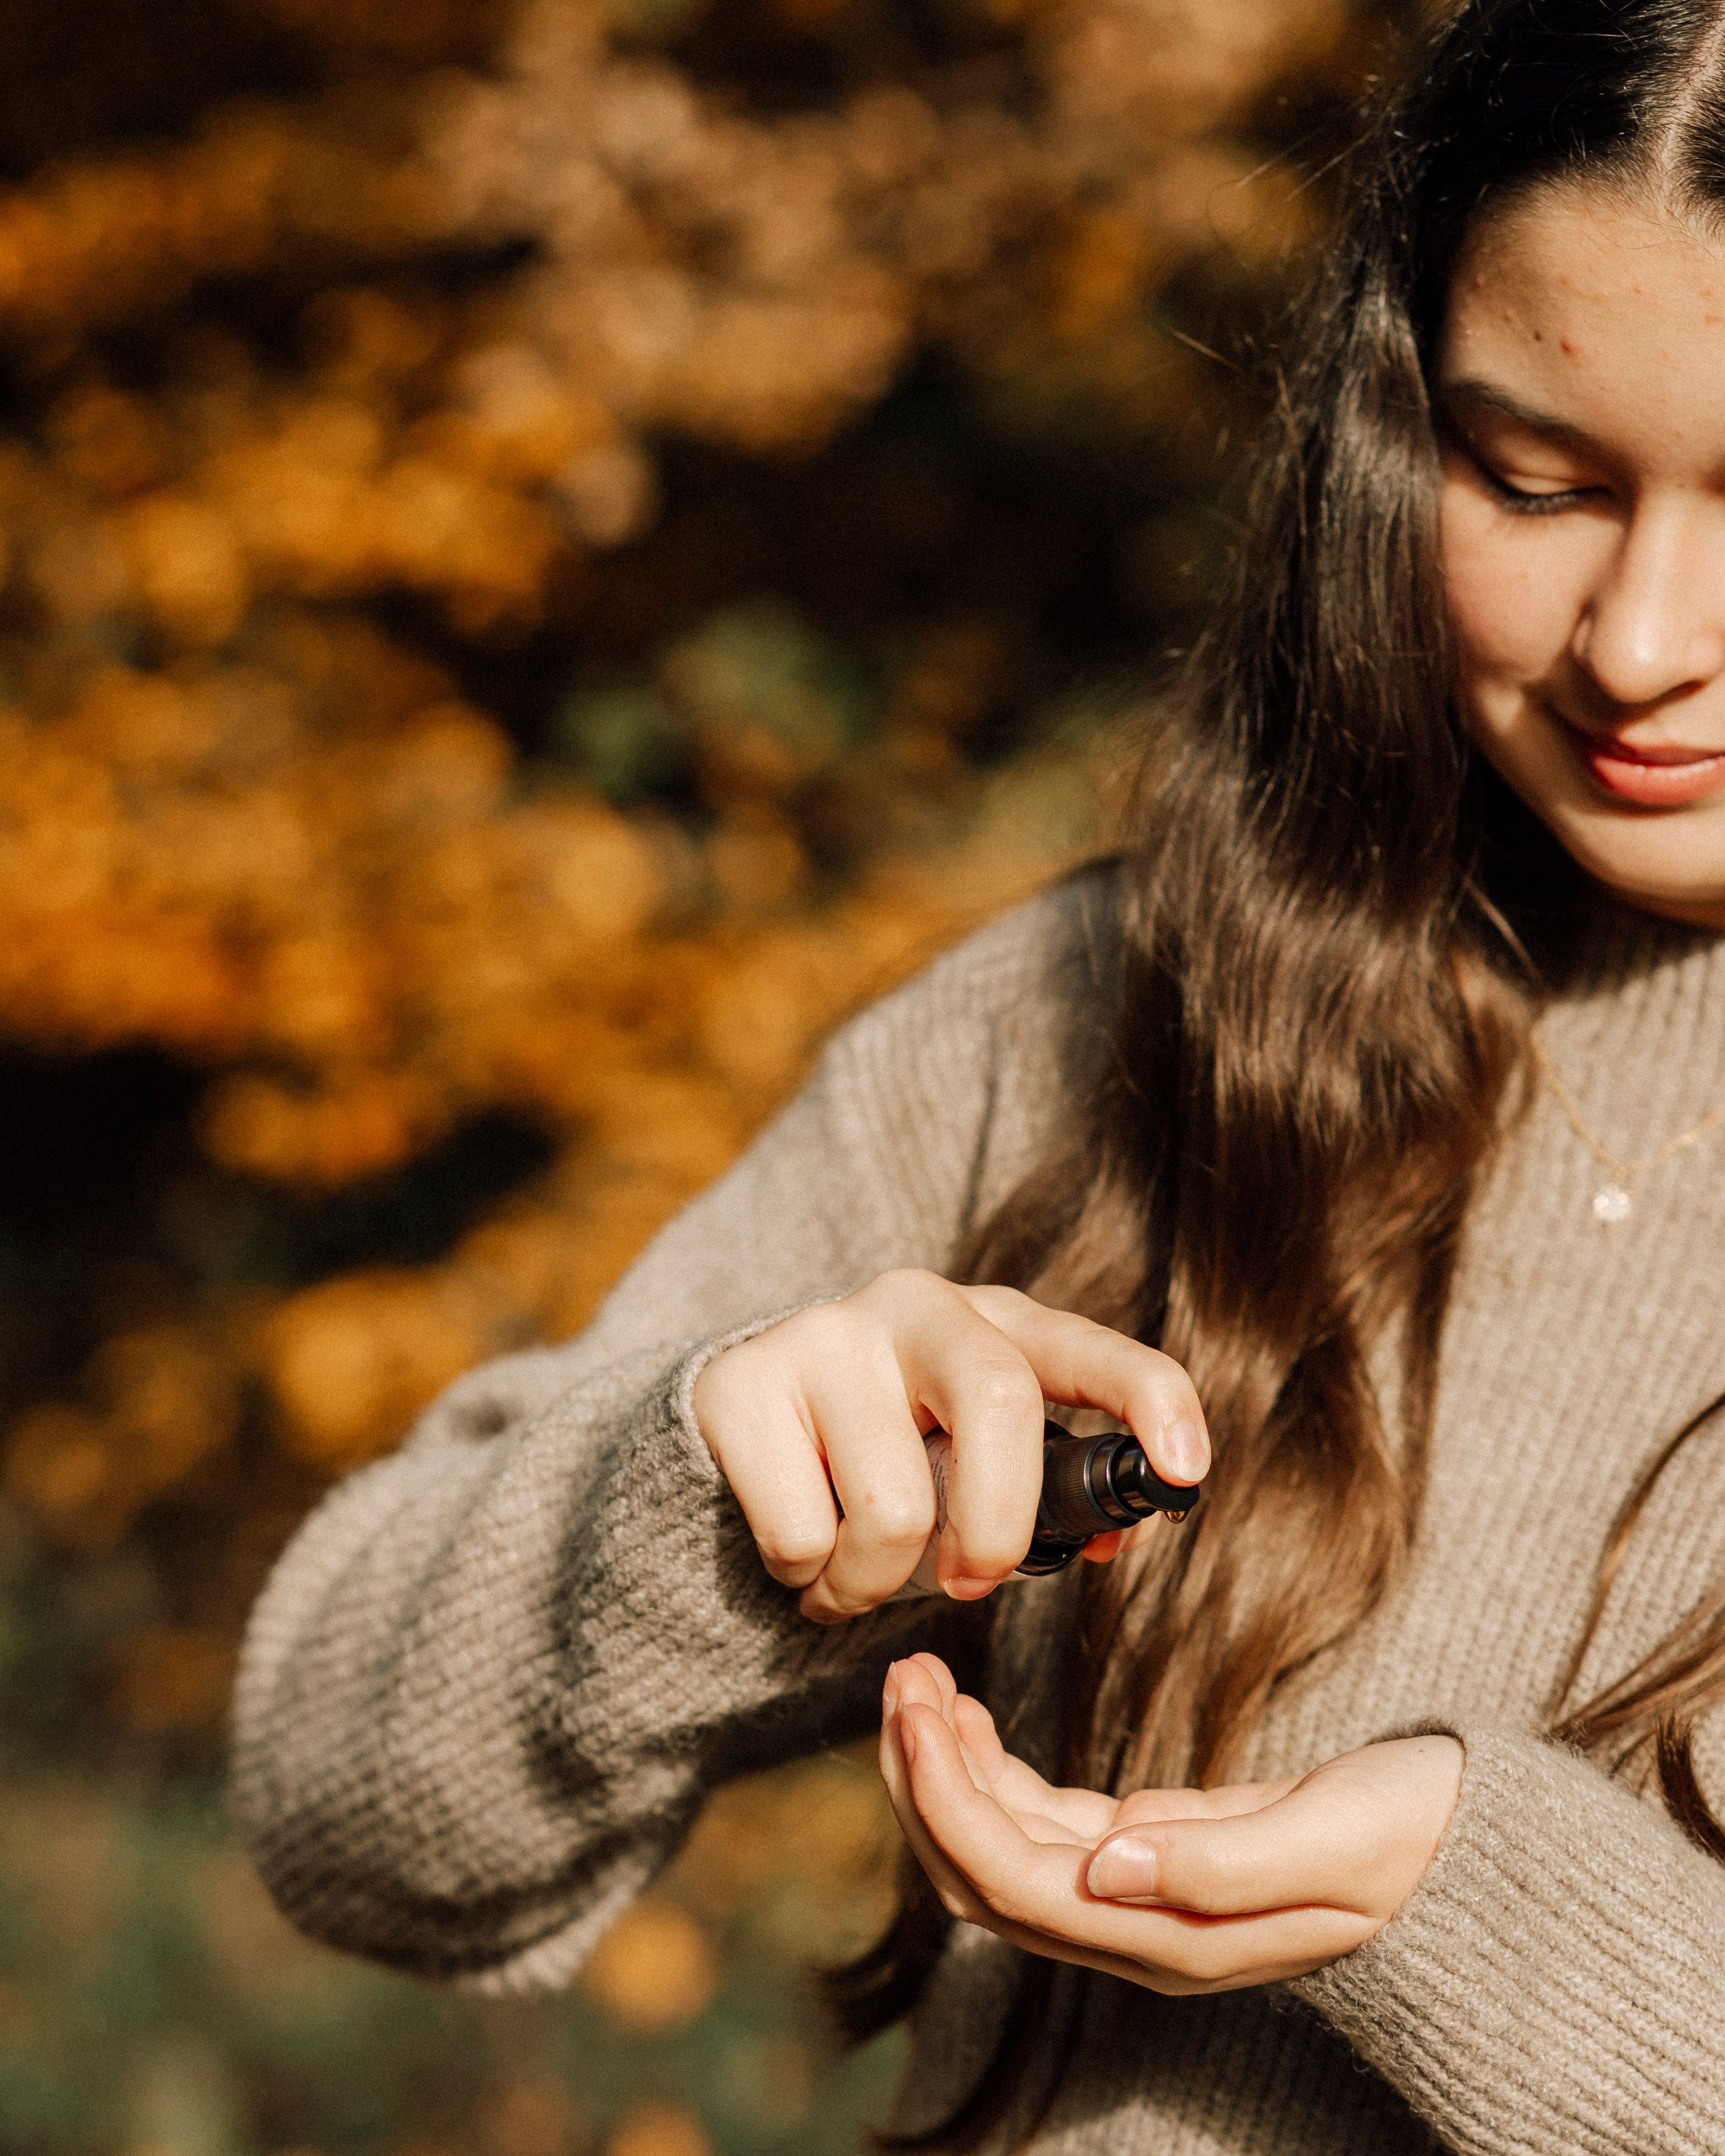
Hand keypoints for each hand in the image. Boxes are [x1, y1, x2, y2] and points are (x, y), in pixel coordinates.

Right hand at [692, 1269, 1208, 1623]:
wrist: (734, 1430)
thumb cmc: (886, 1455)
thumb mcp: (972, 1460)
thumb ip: (1045, 1494)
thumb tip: (1114, 1539)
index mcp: (994, 1324)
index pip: (1088, 1347)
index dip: (1149, 1399)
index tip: (1185, 1470)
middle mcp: (915, 1306)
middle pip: (997, 1403)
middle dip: (996, 1528)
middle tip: (966, 1585)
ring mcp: (823, 1335)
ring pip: (893, 1505)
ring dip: (876, 1583)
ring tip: (854, 1575)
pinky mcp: (742, 1384)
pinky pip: (799, 1532)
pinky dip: (807, 1577)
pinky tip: (800, 1553)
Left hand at [880, 1653, 1461, 1993]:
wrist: (1464, 1847)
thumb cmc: (1412, 1840)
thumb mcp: (1334, 1846)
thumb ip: (1221, 1866)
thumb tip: (1105, 1868)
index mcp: (1170, 1936)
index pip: (1013, 1883)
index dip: (948, 1801)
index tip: (916, 1710)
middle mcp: (1137, 1925)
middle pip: (982, 1874)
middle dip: (921, 1782)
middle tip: (897, 1680)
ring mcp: (1137, 1891)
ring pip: (998, 1844)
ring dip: (944, 1769)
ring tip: (915, 1682)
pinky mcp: (1147, 1847)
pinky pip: (1037, 1818)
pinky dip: (988, 1766)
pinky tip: (966, 1716)